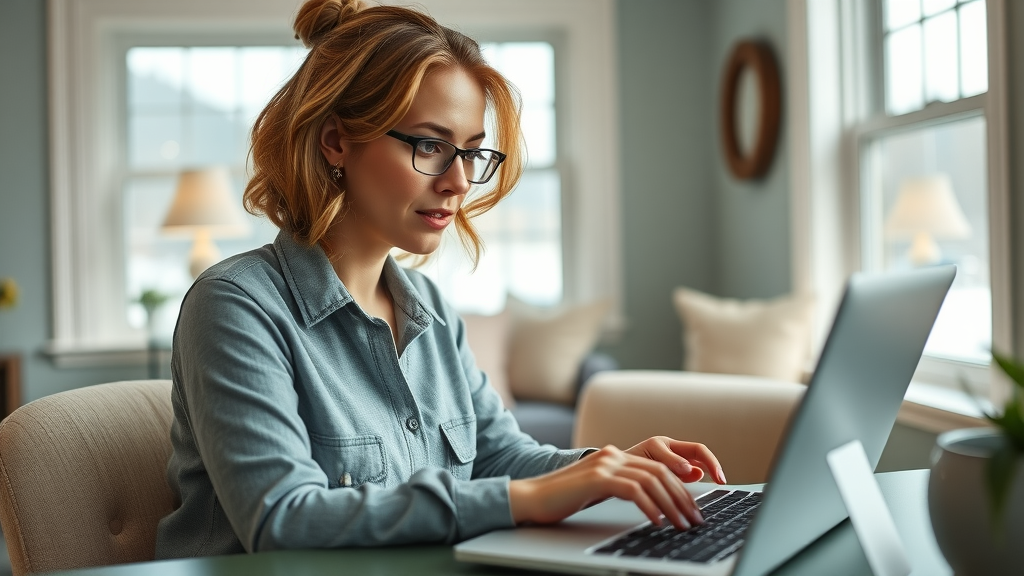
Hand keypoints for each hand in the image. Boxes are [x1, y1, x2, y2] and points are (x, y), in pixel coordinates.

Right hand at [509, 439, 725, 530]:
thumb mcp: (598, 490)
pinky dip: (651, 507)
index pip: (658, 467)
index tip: (692, 508)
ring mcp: (605, 464)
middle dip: (683, 497)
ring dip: (672, 505)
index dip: (680, 487)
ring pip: (652, 480)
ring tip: (682, 524)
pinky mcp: (597, 478)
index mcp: (615, 456)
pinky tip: (658, 522)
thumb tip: (653, 503)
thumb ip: (622, 487)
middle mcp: (612, 455)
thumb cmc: (563, 499)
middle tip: (695, 519)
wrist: (531, 498)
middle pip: (660, 472)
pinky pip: (634, 490)